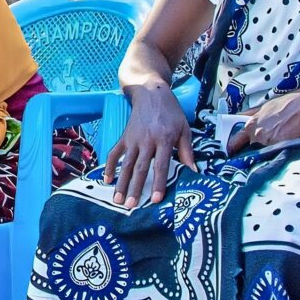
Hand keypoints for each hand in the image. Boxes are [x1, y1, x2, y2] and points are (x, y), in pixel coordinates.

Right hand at [104, 84, 193, 208]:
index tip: (155, 200)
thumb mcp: (184, 129)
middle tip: (131, 206)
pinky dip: (110, 166)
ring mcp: (133, 139)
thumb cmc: (171, 112)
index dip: (158, 183)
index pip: (161, 165)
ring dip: (121, 183)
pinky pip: (115, 153)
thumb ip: (187, 152)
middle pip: (140, 168)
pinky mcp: (124, 136)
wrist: (151, 92)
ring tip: (117, 199)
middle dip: (135, 188)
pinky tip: (107, 180)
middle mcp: (147, 140)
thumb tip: (193, 172)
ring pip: (126, 164)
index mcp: (164, 139)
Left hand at [224, 92, 299, 156]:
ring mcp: (269, 143)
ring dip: (268, 153)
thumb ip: (249, 115)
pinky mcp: (281, 148)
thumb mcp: (264, 106)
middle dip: (256, 150)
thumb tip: (236, 119)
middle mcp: (257, 135)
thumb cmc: (289, 103)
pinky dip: (279, 155)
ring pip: (264, 154)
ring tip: (279, 147)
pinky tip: (285, 151)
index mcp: (251, 124)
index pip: (236, 142)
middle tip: (266, 148)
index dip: (234, 148)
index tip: (232, 154)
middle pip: (252, 149)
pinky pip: (276, 156)